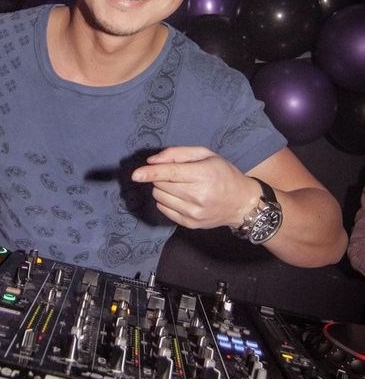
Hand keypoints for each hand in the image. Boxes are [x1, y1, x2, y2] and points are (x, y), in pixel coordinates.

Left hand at [131, 146, 258, 229]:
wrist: (241, 203)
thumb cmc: (223, 174)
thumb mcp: (206, 155)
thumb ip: (177, 154)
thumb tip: (152, 162)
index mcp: (203, 175)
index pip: (170, 174)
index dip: (150, 173)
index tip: (135, 174)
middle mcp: (198, 196)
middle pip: (161, 184)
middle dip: (161, 176)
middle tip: (177, 174)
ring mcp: (193, 212)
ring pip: (160, 197)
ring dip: (163, 188)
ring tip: (181, 185)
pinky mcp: (190, 224)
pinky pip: (164, 209)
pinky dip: (166, 200)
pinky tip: (181, 196)